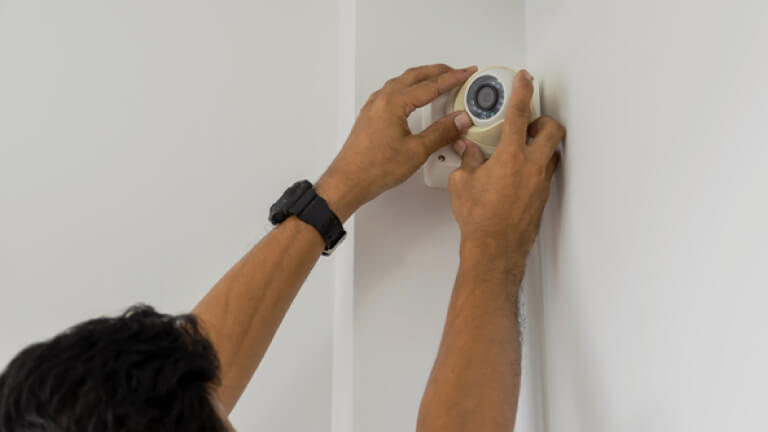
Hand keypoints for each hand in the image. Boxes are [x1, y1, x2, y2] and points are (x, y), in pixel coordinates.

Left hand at [316, 64, 476, 220]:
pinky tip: (413, 97)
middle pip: (415, 76)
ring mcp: (374, 107)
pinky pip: (392, 93)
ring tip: (439, 81)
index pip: (430, 85)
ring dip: (422, 78)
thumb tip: (458, 120)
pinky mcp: (371, 116)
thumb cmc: (373, 168)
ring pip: (402, 82)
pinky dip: (408, 88)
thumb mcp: (416, 151)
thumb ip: (441, 133)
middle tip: (456, 72)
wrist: (349, 181)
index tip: (466, 73)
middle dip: (438, 71)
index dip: (452, 78)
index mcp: (394, 103)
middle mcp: (382, 100)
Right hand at [448, 70, 564, 269]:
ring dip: (542, 144)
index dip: (523, 92)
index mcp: (511, 157)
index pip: (520, 114)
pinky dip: (536, 165)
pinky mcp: (542, 197)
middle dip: (544, 120)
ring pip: (552, 152)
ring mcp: (540, 183)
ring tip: (524, 147)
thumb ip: (467, 160)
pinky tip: (519, 173)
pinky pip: (545, 172)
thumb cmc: (480, 219)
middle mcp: (531, 167)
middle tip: (531, 121)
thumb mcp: (462, 183)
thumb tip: (467, 149)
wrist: (495, 248)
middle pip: (553, 130)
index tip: (525, 79)